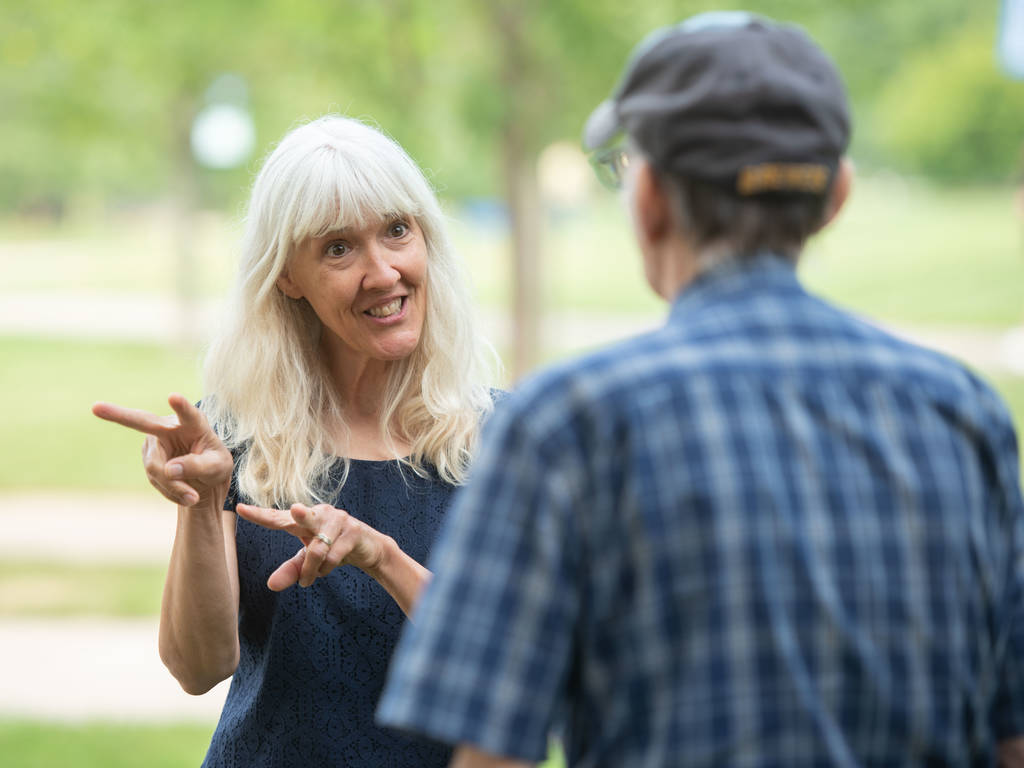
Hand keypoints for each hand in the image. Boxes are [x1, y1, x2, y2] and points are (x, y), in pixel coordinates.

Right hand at [92, 393, 232, 507]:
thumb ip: (198, 466)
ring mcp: (154, 442)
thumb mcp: (218, 467)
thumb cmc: (216, 465)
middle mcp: (169, 427)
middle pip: (143, 423)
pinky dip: (171, 491)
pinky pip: (156, 479)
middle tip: (95, 407)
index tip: (174, 397)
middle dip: (118, 415)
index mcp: (194, 423)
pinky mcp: (148, 458)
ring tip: (193, 496)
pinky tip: (185, 493)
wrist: (206, 480)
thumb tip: (169, 470)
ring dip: (174, 486)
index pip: (187, 414)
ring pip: (156, 467)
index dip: (181, 406)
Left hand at [236, 503, 387, 589]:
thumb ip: (291, 570)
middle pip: (304, 516)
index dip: (260, 515)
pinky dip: (325, 569)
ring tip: (307, 582)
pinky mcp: (353, 532)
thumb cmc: (333, 548)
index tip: (240, 509)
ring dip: (311, 571)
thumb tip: (271, 586)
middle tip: (296, 510)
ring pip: (318, 550)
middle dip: (300, 514)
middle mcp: (319, 514)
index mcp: (304, 519)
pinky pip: (334, 556)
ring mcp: (338, 520)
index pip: (278, 517)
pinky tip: (326, 570)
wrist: (369, 548)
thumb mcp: (309, 561)